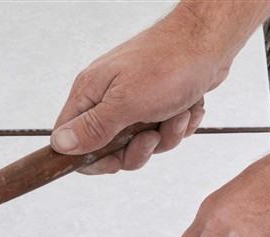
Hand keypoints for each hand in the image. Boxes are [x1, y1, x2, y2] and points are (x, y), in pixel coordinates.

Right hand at [51, 6, 231, 173]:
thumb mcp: (126, 103)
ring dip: (165, 136)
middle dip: (138, 149)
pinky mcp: (155, 104)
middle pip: (110, 149)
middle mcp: (107, 99)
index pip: (71, 139)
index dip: (90, 158)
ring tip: (177, 113)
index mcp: (90, 94)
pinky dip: (177, 126)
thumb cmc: (169, 63)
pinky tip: (186, 109)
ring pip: (140, 144)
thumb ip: (92, 128)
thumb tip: (60, 146)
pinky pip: (160, 133)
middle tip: (152, 134)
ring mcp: (132, 102)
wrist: (210, 42)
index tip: (114, 162)